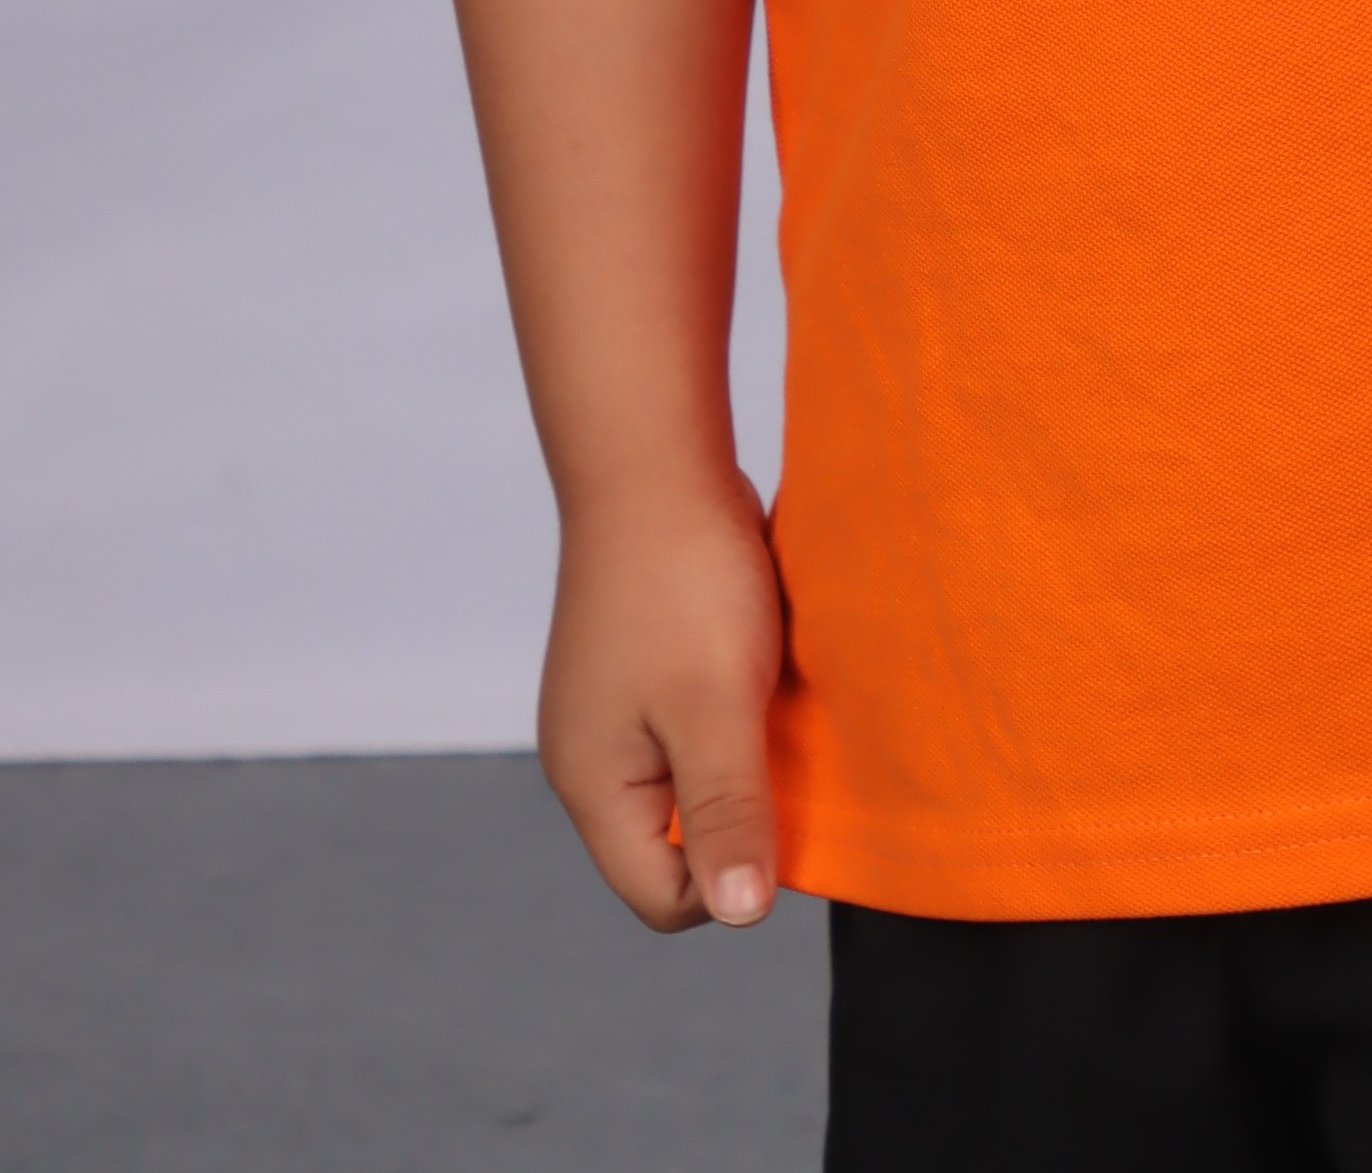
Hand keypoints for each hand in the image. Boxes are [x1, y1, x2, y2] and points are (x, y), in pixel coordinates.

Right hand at [538, 468, 786, 929]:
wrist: (653, 456)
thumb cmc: (682, 581)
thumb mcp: (715, 708)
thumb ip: (726, 813)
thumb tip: (742, 914)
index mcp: (593, 786)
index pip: (665, 897)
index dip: (732, 872)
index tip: (774, 800)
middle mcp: (593, 758)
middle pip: (677, 845)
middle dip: (740, 811)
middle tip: (778, 743)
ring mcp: (615, 708)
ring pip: (693, 779)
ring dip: (743, 754)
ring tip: (770, 697)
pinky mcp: (643, 665)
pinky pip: (696, 725)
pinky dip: (734, 709)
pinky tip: (761, 663)